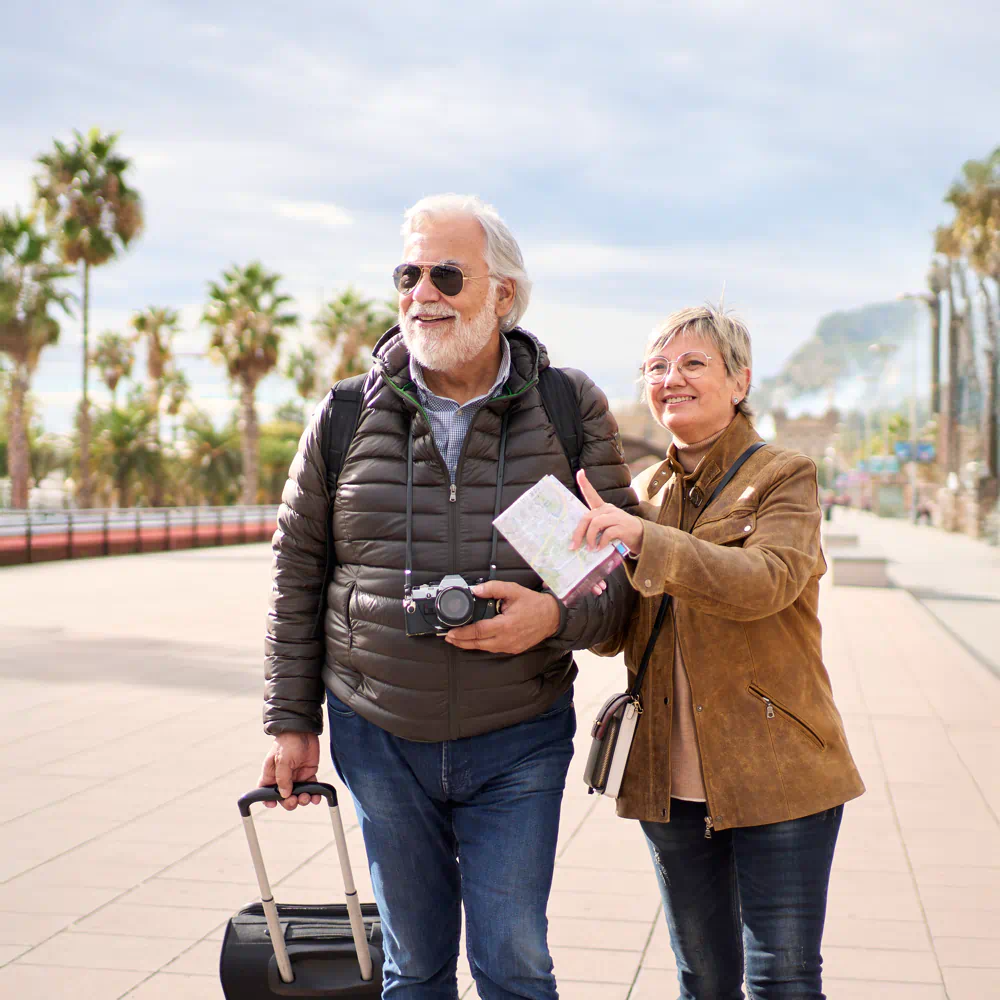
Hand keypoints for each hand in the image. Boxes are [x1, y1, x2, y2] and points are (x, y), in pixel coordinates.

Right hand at [258, 732, 321, 810]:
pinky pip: (311, 788)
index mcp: (271, 774)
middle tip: (295, 800)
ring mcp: (296, 776)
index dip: (267, 800)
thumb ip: (282, 778)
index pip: (265, 790)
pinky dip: (314, 794)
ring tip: (307, 797)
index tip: (273, 804)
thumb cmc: (288, 742)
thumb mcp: (282, 759)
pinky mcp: (308, 773)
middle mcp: (283, 777)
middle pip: (284, 797)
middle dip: (289, 802)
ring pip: (298, 795)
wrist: (304, 730)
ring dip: (302, 799)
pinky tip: (316, 797)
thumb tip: (284, 795)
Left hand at [444, 581, 560, 652]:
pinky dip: (482, 645)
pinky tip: (476, 640)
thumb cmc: (534, 604)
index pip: (478, 632)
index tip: (450, 632)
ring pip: (484, 648)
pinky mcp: (513, 649)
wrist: (552, 617)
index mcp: (505, 625)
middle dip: (460, 642)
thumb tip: (476, 590)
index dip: (462, 633)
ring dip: (470, 644)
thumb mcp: (513, 590)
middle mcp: (506, 639)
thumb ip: (493, 588)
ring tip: (458, 639)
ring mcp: (510, 646)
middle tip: (448, 638)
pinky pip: (493, 649)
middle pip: (477, 644)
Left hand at [570, 470, 644, 554]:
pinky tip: (600, 548)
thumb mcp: (606, 527)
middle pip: (588, 517)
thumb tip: (577, 541)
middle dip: (578, 532)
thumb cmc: (620, 532)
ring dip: (590, 538)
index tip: (579, 472)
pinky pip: (607, 533)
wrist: (642, 537)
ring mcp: (616, 517)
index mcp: (603, 508)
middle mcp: (609, 509)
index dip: (585, 483)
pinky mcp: (623, 527)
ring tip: (590, 549)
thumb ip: (595, 528)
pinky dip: (601, 543)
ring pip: (596, 524)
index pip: (592, 493)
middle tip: (574, 546)